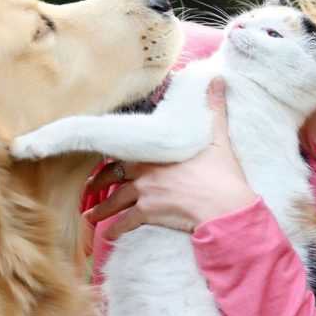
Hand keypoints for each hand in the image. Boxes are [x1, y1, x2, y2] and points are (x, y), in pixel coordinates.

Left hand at [84, 78, 256, 240]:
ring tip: (90, 215)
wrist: (225, 206)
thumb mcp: (218, 137)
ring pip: (114, 201)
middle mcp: (145, 171)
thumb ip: (214, 108)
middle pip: (114, 175)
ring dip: (101, 209)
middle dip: (100, 182)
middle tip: (91, 187)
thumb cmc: (222, 174)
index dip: (113, 155)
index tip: (103, 159)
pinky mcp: (149, 214)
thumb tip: (217, 80)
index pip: (127, 150)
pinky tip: (107, 236)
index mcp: (157, 152)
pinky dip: (114, 230)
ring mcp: (145, 193)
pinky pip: (124, 223)